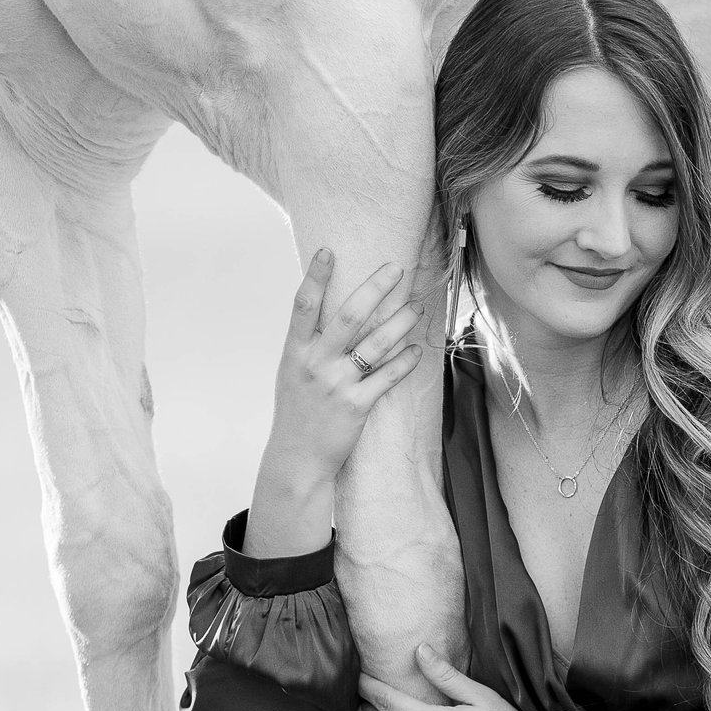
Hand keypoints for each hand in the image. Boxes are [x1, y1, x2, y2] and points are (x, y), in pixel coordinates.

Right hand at [245, 250, 420, 553]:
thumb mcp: (292, 373)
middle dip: (374, 289)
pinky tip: (416, 348)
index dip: (315, 276)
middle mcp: (315, 363)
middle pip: (348, 316)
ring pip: (375, 344)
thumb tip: (326, 311)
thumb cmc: (297, 412)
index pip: (303, 305)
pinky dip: (404, 361)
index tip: (328, 250)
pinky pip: (387, 376)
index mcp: (295, 352)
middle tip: (396, 268)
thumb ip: (309, 344)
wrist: (297, 459)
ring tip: (417, 307)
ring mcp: (336, 384)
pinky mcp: (357, 405)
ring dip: (400, 322)